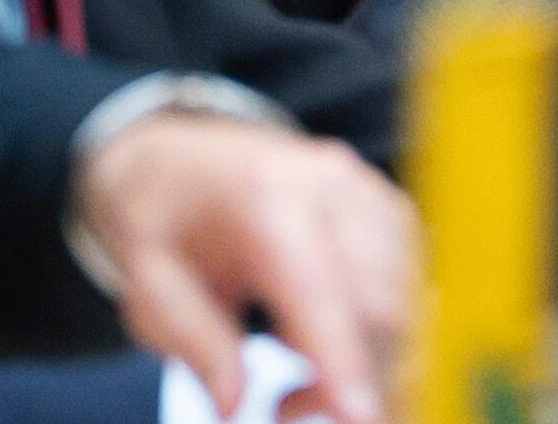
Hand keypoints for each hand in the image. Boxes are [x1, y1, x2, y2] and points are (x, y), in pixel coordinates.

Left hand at [74, 112, 413, 423]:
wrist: (181, 158)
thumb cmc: (161, 222)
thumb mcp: (148, 285)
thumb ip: (194, 342)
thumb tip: (236, 406)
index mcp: (263, 197)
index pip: (318, 288)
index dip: (343, 360)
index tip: (361, 418)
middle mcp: (331, 185)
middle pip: (380, 300)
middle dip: (361, 377)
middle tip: (291, 414)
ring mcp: (366, 192)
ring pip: (405, 298)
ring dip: (370, 361)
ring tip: (299, 386)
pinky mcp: (386, 208)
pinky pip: (409, 284)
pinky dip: (379, 334)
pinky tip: (325, 346)